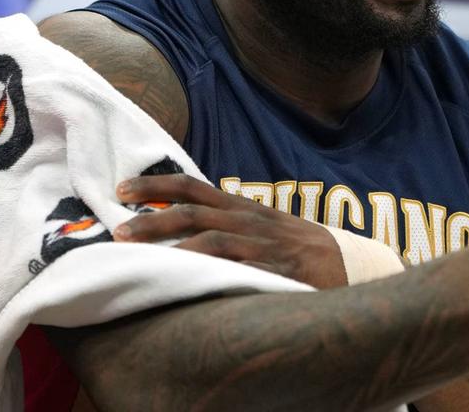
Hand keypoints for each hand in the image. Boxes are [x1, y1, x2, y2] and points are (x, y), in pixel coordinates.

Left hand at [114, 174, 347, 288]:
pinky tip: (191, 283)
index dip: (155, 186)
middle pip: (193, 213)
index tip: (120, 189)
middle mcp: (249, 222)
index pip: (192, 187)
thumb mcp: (261, 226)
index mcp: (242, 208)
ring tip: (144, 260)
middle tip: (119, 231)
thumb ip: (226, 222)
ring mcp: (263, 248)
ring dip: (174, 248)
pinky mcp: (278, 274)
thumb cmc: (296, 248)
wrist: (348, 265)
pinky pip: (243, 273)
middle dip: (153, 218)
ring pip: (213, 241)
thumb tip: (179, 224)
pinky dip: (217, 274)